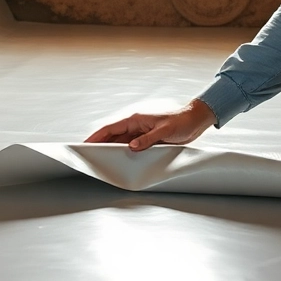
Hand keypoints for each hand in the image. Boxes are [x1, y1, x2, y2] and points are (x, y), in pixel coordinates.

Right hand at [84, 99, 216, 151]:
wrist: (194, 121)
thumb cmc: (181, 121)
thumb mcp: (164, 131)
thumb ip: (147, 139)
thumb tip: (132, 147)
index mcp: (136, 119)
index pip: (111, 128)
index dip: (97, 136)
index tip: (85, 143)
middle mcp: (136, 125)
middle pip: (113, 136)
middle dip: (100, 145)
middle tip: (89, 155)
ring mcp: (141, 133)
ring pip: (121, 142)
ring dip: (112, 150)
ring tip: (101, 160)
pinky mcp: (147, 139)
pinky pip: (132, 147)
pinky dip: (124, 153)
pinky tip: (121, 161)